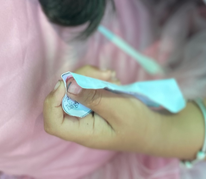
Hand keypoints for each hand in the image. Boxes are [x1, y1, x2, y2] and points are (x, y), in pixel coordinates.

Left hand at [43, 66, 161, 153]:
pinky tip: (112, 79)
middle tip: (104, 73)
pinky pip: (86, 86)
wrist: (152, 128)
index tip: (67, 84)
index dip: (53, 101)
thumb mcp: (119, 109)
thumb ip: (94, 98)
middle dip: (80, 79)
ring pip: (75, 87)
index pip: (53, 122)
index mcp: (83, 132)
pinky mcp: (92, 103)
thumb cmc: (137, 124)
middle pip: (64, 97)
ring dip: (91, 76)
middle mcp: (80, 122)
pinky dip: (98, 78)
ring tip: (111, 76)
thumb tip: (69, 86)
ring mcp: (86, 112)